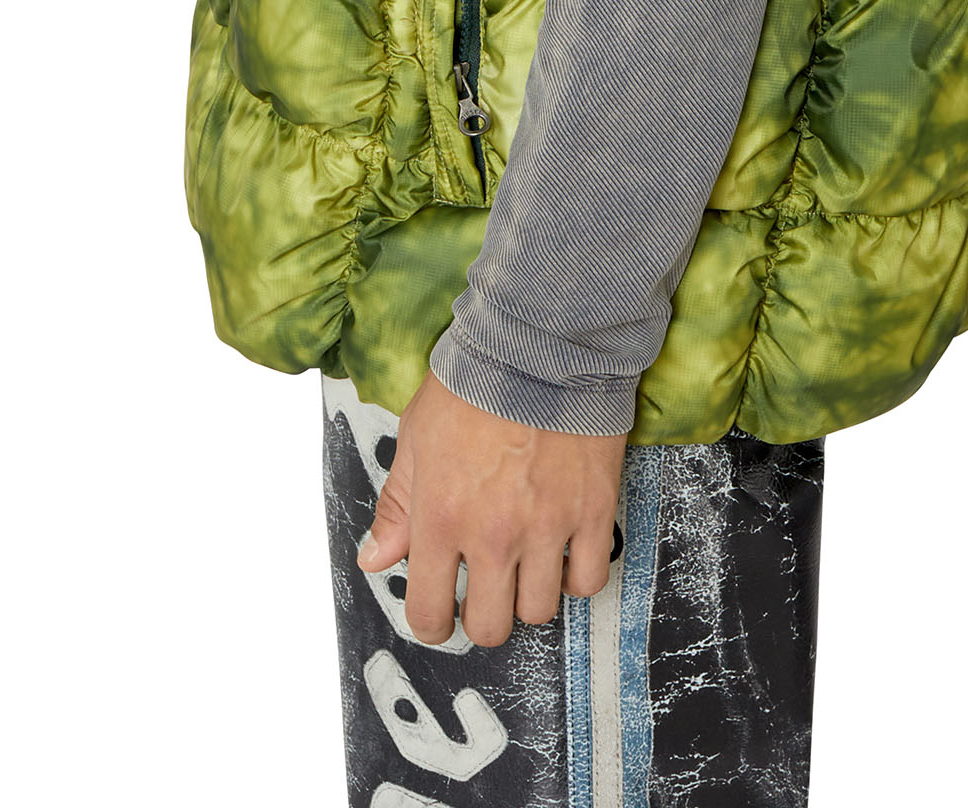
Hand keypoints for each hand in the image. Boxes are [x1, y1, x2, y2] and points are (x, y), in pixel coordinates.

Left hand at [357, 365, 627, 648]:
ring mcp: (547, 527)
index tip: (438, 614)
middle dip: (481, 616)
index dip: (431, 623)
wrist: (542, 341)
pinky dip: (576, 576)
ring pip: (539, 610)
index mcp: (442, 518)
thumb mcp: (417, 437)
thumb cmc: (474, 382)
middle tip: (484, 590)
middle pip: (489, 626)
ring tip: (524, 565)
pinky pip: (588, 580)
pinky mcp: (593, 511)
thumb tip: (374, 560)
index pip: (429, 611)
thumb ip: (396, 505)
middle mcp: (494, 535)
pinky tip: (563, 552)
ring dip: (528, 595)